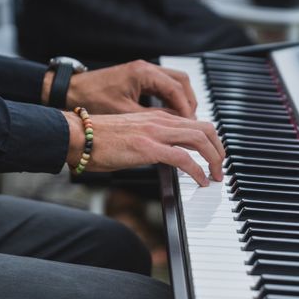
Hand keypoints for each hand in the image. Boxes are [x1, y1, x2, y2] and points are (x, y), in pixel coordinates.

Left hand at [44, 60, 197, 117]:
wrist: (71, 92)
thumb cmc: (92, 101)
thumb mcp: (124, 114)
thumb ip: (151, 119)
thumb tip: (172, 130)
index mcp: (144, 73)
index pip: (177, 89)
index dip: (187, 110)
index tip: (193, 127)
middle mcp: (146, 69)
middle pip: (182, 83)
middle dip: (190, 104)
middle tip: (195, 126)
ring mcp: (143, 73)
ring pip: (175, 84)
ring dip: (183, 103)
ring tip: (187, 124)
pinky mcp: (139, 80)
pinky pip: (164, 88)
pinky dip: (172, 102)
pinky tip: (172, 118)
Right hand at [63, 110, 223, 185]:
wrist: (77, 135)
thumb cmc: (97, 138)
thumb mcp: (131, 135)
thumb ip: (149, 141)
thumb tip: (162, 155)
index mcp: (156, 117)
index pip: (194, 123)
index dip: (210, 140)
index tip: (212, 156)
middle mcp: (160, 120)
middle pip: (205, 128)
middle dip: (219, 149)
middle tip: (220, 167)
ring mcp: (155, 132)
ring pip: (200, 140)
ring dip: (214, 159)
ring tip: (215, 176)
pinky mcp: (148, 148)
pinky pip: (183, 158)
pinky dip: (197, 171)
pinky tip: (200, 181)